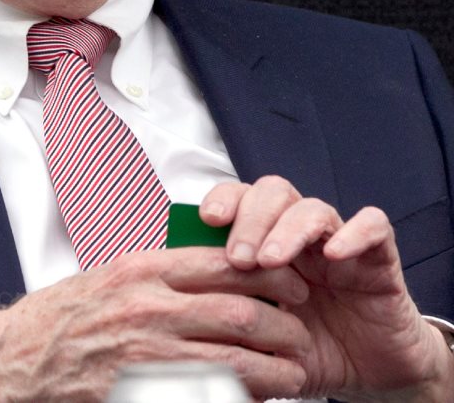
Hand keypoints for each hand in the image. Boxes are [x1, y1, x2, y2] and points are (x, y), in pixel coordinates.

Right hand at [0, 247, 312, 401]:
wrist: (19, 364)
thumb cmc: (61, 320)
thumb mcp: (106, 278)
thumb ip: (156, 274)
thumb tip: (211, 270)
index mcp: (139, 270)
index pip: (222, 263)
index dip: (269, 274)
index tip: (291, 283)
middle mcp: (147, 307)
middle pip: (240, 312)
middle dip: (285, 325)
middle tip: (302, 333)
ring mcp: (148, 354)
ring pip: (237, 360)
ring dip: (277, 369)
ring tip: (296, 373)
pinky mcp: (148, 392)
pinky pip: (212, 396)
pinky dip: (242, 397)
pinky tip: (256, 398)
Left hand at [203, 176, 453, 401]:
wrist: (366, 372)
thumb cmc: (308, 346)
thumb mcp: (258, 332)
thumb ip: (227, 309)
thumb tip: (185, 298)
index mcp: (266, 241)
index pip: (241, 198)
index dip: (224, 200)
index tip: (207, 220)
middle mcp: (301, 235)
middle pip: (273, 193)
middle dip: (251, 218)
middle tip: (238, 256)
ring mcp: (340, 243)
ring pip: (314, 209)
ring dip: (288, 229)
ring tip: (271, 261)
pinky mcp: (380, 259)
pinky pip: (375, 227)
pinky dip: (355, 233)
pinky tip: (333, 253)